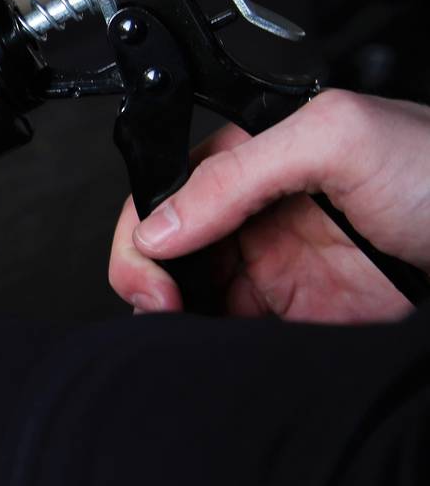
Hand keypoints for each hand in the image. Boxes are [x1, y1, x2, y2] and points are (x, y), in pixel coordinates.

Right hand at [109, 90, 429, 321]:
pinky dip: (211, 345)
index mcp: (259, 159)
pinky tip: (213, 346)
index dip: (147, 228)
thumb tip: (162, 223)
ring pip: (192, 296)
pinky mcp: (305, 321)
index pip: (168, 190)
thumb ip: (238, 171)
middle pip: (168, 247)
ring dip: (173, 315)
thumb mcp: (339, 139)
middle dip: (146, 275)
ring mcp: (282, 270)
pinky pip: (235, 337)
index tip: (152, 265)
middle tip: (159, 303)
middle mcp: (262, 213)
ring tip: (182, 327)